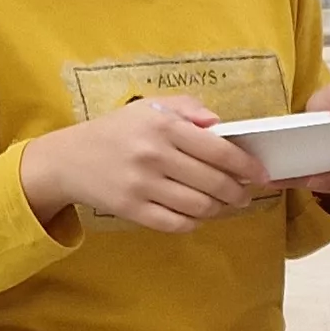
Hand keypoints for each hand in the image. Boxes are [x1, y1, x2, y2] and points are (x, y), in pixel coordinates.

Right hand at [17, 96, 267, 232]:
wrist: (67, 159)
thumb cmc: (117, 131)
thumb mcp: (149, 106)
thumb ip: (188, 108)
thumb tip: (220, 124)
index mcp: (163, 125)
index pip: (219, 150)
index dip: (247, 166)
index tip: (261, 174)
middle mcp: (153, 155)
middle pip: (214, 183)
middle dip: (238, 192)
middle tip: (244, 193)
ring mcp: (142, 185)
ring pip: (200, 207)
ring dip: (220, 209)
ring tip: (224, 204)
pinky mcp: (132, 210)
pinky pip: (177, 223)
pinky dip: (194, 222)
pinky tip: (196, 214)